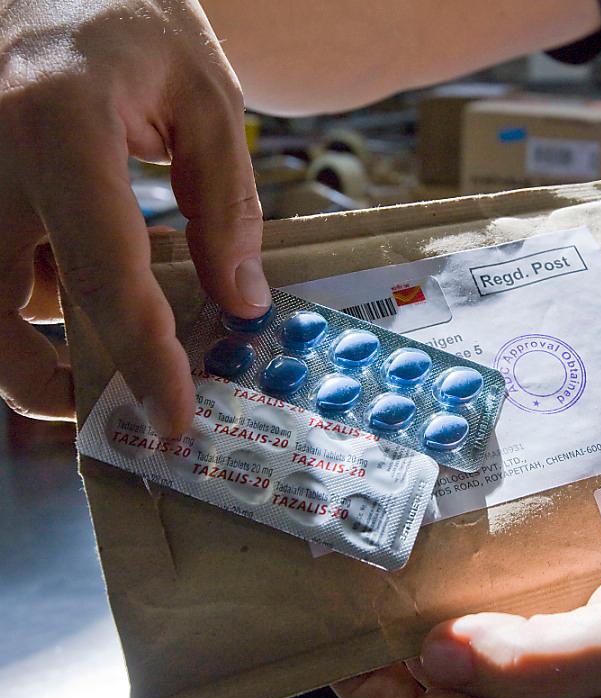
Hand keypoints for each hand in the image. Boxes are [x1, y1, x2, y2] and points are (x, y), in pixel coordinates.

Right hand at [0, 0, 267, 434]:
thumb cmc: (129, 22)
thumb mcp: (204, 97)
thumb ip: (226, 202)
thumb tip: (239, 300)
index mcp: (60, 125)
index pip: (106, 276)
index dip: (143, 360)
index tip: (172, 418)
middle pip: (0, 310)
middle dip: (46, 382)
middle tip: (108, 410)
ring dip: (42, 332)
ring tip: (122, 326)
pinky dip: (36, 288)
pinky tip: (88, 268)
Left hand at [333, 555, 600, 697]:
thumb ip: (538, 660)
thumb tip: (435, 660)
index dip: (370, 692)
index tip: (335, 628)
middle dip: (380, 659)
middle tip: (350, 587)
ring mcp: (562, 696)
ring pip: (463, 678)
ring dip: (421, 632)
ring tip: (389, 574)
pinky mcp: (575, 661)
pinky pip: (501, 650)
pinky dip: (467, 616)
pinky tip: (459, 572)